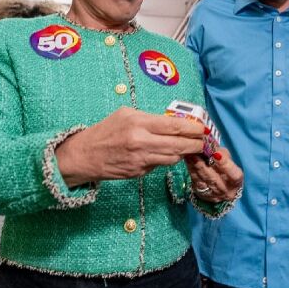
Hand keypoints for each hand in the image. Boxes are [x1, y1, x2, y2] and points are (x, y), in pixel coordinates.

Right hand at [57, 107, 205, 184]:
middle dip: (195, 144)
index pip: (174, 126)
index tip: (202, 127)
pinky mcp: (138, 173)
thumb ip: (149, 118)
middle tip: (204, 142)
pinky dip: (164, 159)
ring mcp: (140, 160)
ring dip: (182, 153)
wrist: (83, 155)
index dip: (192, 128)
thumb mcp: (125, 115)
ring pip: (172, 158)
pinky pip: (159, 165)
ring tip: (188, 147)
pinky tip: (163, 154)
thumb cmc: (105, 131)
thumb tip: (173, 122)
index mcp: (138, 123)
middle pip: (178, 145)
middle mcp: (140, 142)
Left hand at [184, 147, 243, 202]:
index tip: (216, 153)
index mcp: (235, 181)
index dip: (225, 164)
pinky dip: (191, 169)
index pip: (233, 175)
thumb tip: (212, 146)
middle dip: (204, 164)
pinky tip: (187, 160)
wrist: (221, 189)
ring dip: (195, 165)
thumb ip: (223, 154)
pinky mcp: (201, 193)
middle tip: (196, 152)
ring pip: (202, 178)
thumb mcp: (230, 162)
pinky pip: (195, 180)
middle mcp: (225, 190)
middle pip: (213, 177)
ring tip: (190, 154)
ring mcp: (212, 193)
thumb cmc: (227, 170)